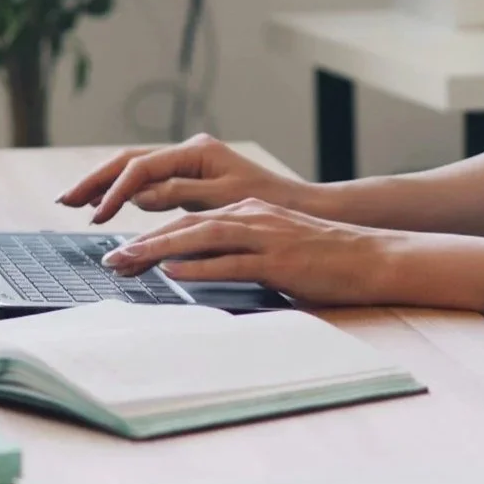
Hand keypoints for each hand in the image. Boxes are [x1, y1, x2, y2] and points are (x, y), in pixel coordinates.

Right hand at [58, 133, 309, 224]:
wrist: (302, 207)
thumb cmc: (272, 204)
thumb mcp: (226, 201)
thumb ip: (180, 195)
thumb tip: (138, 195)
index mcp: (196, 152)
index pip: (142, 168)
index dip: (115, 191)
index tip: (97, 214)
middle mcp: (188, 151)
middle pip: (128, 162)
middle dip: (95, 180)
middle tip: (65, 200)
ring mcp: (187, 163)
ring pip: (134, 170)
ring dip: (104, 185)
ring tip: (76, 200)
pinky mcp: (189, 177)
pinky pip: (147, 182)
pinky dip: (124, 192)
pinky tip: (107, 202)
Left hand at [101, 198, 403, 305]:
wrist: (373, 257)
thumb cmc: (322, 258)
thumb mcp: (269, 246)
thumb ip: (232, 251)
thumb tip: (190, 266)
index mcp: (244, 212)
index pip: (186, 219)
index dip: (150, 234)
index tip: (120, 251)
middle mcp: (249, 217)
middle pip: (184, 225)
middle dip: (142, 242)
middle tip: (110, 260)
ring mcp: (265, 237)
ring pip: (200, 238)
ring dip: (159, 250)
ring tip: (128, 262)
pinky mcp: (280, 260)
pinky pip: (233, 262)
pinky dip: (201, 266)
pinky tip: (175, 272)